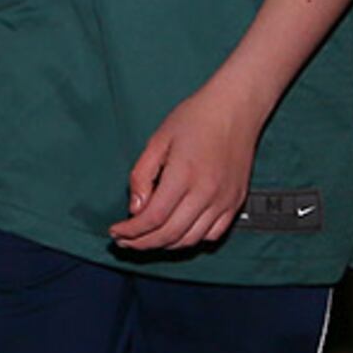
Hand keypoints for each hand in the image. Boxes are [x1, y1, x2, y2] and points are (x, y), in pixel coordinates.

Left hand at [110, 83, 268, 253]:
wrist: (236, 108)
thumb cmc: (196, 118)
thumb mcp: (158, 139)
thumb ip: (142, 175)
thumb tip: (135, 208)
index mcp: (184, 175)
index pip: (153, 218)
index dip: (131, 231)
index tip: (115, 233)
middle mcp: (206, 193)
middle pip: (170, 235)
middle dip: (142, 243)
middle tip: (124, 241)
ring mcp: (224, 201)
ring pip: (191, 240)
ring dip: (165, 245)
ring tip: (147, 239)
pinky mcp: (236, 202)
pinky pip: (213, 235)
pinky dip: (192, 240)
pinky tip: (177, 232)